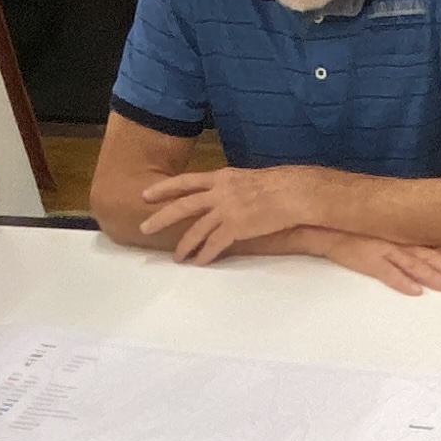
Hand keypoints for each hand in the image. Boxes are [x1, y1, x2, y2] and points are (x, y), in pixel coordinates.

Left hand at [138, 164, 319, 263]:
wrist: (295, 193)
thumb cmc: (279, 186)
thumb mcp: (248, 180)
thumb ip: (231, 188)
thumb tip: (224, 197)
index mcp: (222, 177)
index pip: (186, 181)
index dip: (164, 188)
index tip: (146, 194)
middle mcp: (220, 192)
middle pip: (183, 205)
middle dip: (161, 217)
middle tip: (144, 227)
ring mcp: (227, 209)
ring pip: (196, 229)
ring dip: (184, 245)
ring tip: (176, 258)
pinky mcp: (237, 227)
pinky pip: (215, 244)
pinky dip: (205, 254)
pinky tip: (199, 262)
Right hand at [303, 231, 440, 294]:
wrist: (327, 226)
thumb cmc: (359, 228)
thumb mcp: (388, 228)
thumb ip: (410, 237)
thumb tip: (436, 247)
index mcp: (406, 233)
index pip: (438, 242)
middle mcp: (399, 239)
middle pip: (430, 254)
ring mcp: (383, 249)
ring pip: (413, 263)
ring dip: (433, 275)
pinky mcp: (367, 259)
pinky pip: (386, 273)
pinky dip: (401, 281)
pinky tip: (415, 291)